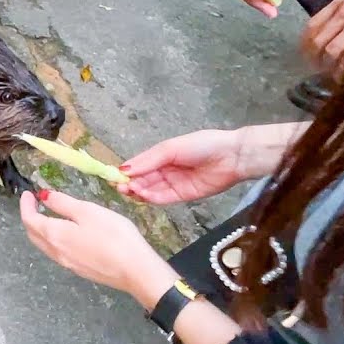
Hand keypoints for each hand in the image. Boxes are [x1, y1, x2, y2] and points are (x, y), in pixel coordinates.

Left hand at [19, 190, 170, 297]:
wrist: (136, 271)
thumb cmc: (113, 236)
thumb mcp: (88, 211)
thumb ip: (63, 203)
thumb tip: (44, 196)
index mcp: (54, 235)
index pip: (30, 220)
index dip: (26, 206)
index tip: (28, 194)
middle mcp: (56, 252)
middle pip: (33, 235)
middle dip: (30, 218)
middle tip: (34, 203)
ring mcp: (68, 264)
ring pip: (44, 246)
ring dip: (40, 230)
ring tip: (47, 215)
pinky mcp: (80, 270)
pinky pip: (57, 253)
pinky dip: (52, 240)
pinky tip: (64, 233)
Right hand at [117, 129, 246, 204]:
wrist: (231, 156)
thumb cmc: (201, 145)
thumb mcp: (171, 148)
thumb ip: (148, 160)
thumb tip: (124, 168)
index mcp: (160, 156)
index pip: (138, 165)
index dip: (125, 171)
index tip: (112, 176)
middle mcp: (164, 171)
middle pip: (142, 180)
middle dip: (129, 183)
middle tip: (119, 187)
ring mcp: (173, 184)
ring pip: (150, 190)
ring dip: (138, 191)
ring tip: (130, 190)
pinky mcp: (183, 196)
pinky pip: (163, 198)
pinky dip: (152, 198)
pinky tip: (143, 196)